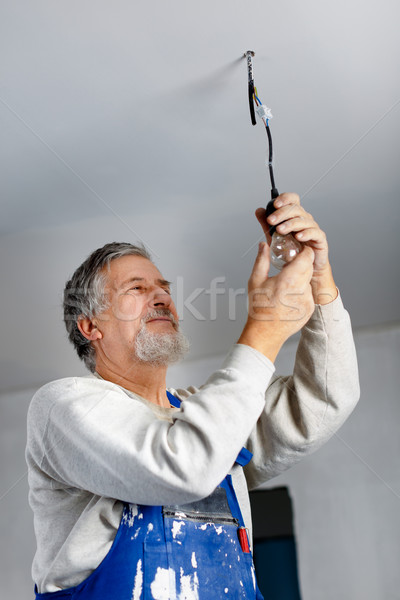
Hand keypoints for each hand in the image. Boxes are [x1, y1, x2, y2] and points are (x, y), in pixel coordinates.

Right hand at [238, 241, 315, 360]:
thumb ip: (261, 260)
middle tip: (290, 264)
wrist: (265, 333)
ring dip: (300, 278)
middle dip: (301, 263)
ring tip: (286, 284)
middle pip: (309, 267)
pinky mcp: (310, 309)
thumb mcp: (255, 281)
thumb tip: (263, 245)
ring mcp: (308, 300)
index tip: (297, 249)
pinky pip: (308, 294)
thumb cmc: (259, 308)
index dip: (304, 251)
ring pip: (308, 281)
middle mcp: (302, 290)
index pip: (307, 257)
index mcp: (289, 280)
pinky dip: (300, 292)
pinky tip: (288, 297)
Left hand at [255, 193, 336, 304]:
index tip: (274, 204)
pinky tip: (298, 236)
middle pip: (296, 208)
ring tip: (280, 230)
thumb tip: (259, 211)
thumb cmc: (292, 250)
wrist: (305, 268)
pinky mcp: (319, 239)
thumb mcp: (275, 236)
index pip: (293, 200)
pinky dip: (306, 233)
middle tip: (271, 221)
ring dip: (291, 224)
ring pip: (304, 220)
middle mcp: (305, 219)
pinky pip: (315, 233)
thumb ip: (267, 224)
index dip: (285, 199)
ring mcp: (313, 228)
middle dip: (282, 213)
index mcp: (295, 215)